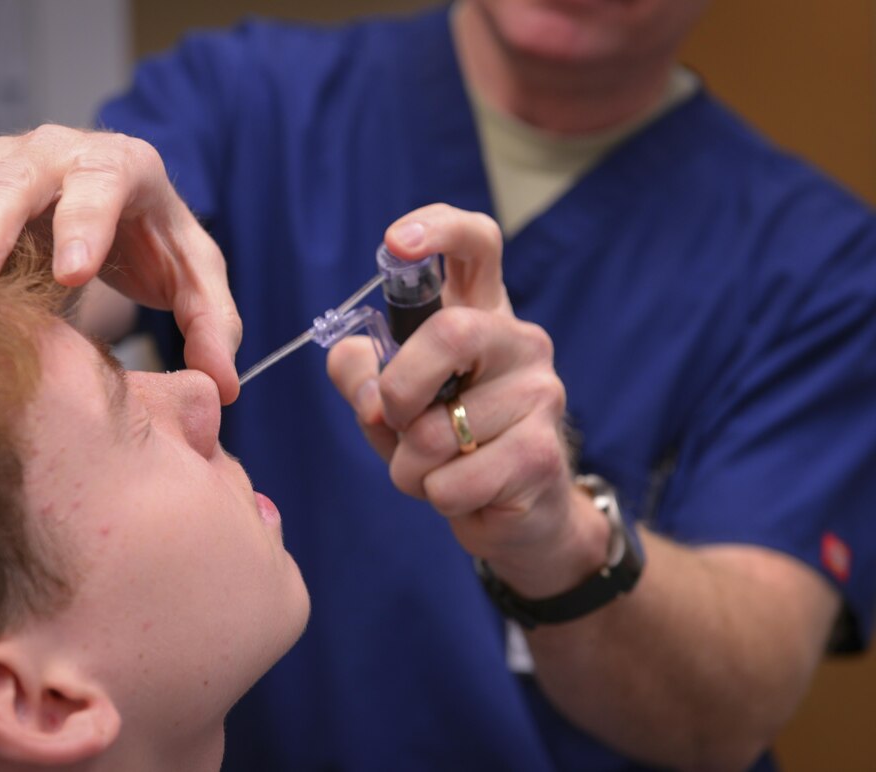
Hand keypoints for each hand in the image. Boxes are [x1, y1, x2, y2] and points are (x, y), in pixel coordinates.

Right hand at [0, 125, 241, 402]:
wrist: (113, 209)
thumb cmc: (156, 245)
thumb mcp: (195, 278)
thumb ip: (214, 326)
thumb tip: (225, 389)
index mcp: (123, 167)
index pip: (102, 183)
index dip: (86, 223)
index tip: (73, 273)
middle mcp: (57, 152)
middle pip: (17, 178)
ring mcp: (3, 161)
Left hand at [327, 205, 605, 595]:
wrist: (512, 513)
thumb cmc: (446, 442)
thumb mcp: (391, 402)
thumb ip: (362, 377)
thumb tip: (371, 394)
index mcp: (480, 314)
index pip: (477, 243)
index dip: (437, 228)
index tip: (396, 242)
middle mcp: (519, 341)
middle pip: (451, 333)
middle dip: (401, 389)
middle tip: (397, 419)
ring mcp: (541, 394)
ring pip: (437, 431)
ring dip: (411, 466)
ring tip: (438, 469)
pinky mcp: (542, 453)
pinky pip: (454, 481)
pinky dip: (437, 497)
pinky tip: (465, 492)